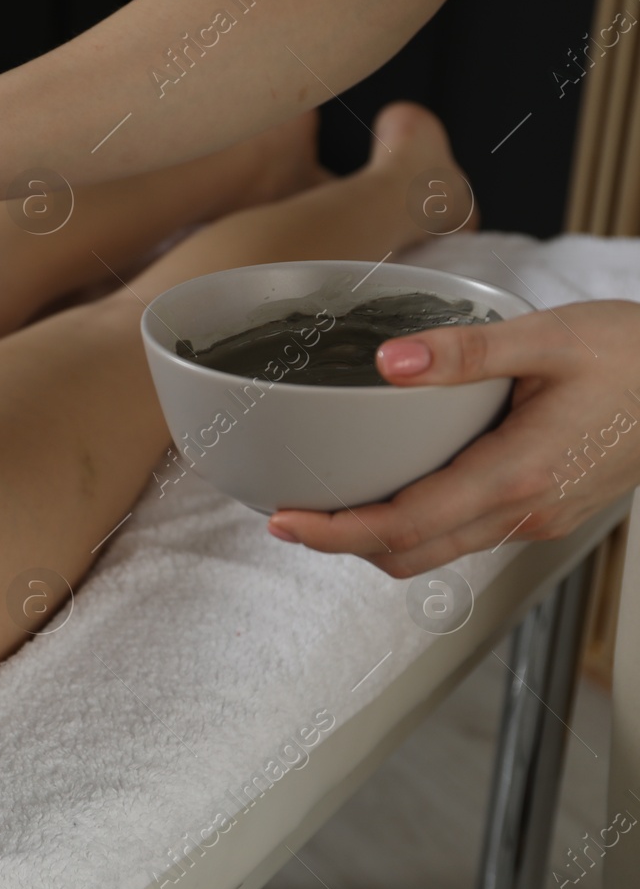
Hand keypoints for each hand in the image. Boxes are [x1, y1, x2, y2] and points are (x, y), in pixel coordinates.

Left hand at [267, 300, 639, 577]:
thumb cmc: (635, 355)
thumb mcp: (549, 336)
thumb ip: (466, 352)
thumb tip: (390, 362)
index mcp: (518, 474)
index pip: (405, 525)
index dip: (336, 531)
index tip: (284, 520)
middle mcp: (524, 510)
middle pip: (411, 553)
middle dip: (343, 541)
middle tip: (289, 514)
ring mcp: (535, 517)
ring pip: (437, 549)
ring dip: (378, 536)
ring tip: (328, 500)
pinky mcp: (542, 509)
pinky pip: (465, 533)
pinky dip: (417, 523)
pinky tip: (392, 486)